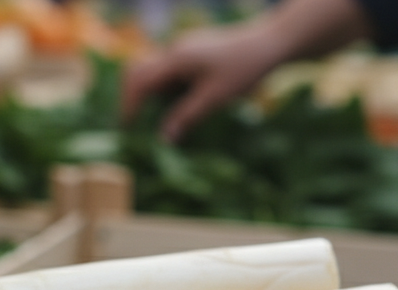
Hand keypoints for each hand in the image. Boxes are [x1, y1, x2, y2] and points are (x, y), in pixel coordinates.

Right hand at [121, 23, 285, 142]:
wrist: (270, 43)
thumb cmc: (244, 70)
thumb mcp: (214, 98)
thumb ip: (186, 116)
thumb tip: (164, 138)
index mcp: (176, 59)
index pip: (139, 80)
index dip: (129, 104)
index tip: (127, 128)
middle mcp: (174, 49)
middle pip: (139, 71)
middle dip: (132, 97)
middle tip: (134, 124)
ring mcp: (183, 47)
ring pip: (154, 71)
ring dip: (150, 94)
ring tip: (156, 120)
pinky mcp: (192, 50)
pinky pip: (169, 69)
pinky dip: (165, 88)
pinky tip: (177, 105)